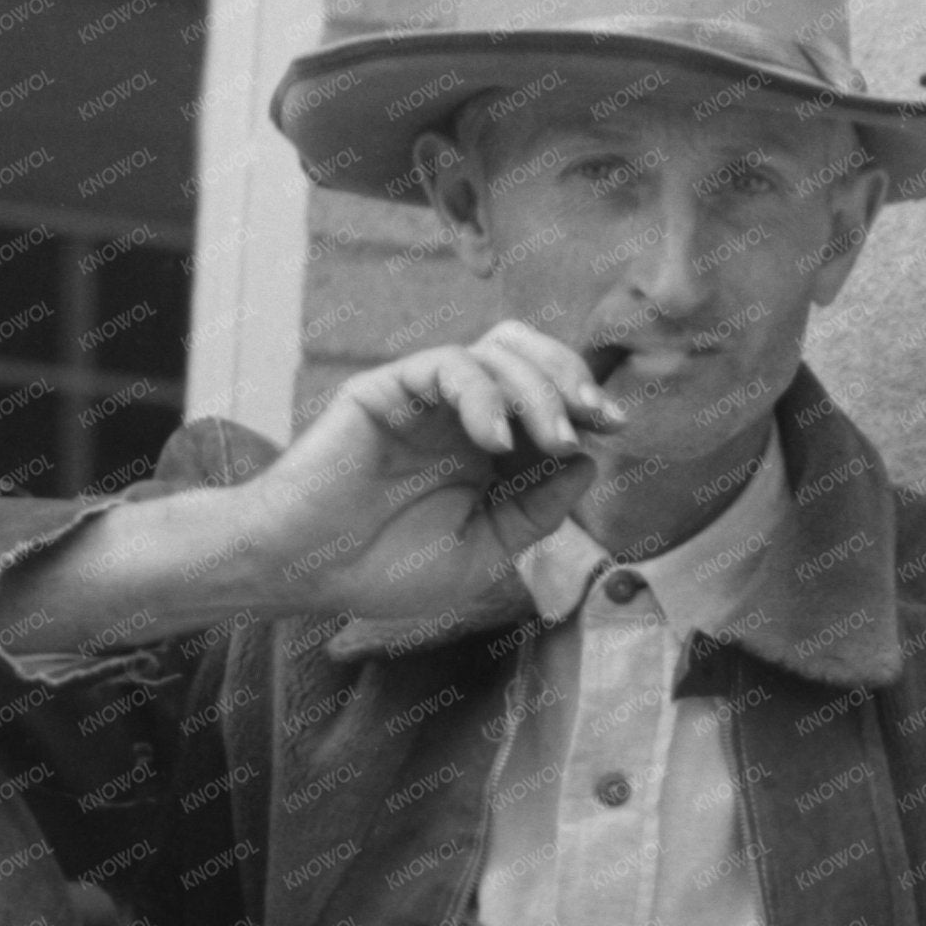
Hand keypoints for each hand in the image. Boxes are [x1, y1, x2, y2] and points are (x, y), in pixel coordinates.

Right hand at [240, 320, 623, 619]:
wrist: (308, 574)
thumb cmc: (387, 570)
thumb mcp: (486, 552)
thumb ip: (537, 511)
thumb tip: (591, 464)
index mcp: (491, 450)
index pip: (549, 399)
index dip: (587, 404)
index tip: (617, 427)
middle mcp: (462, 416)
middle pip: (529, 357)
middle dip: (572, 379)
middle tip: (596, 418)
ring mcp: (425, 400)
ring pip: (496, 351)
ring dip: (538, 387)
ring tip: (554, 437)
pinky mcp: (387, 390)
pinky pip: (446, 366)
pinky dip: (482, 393)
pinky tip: (496, 440)